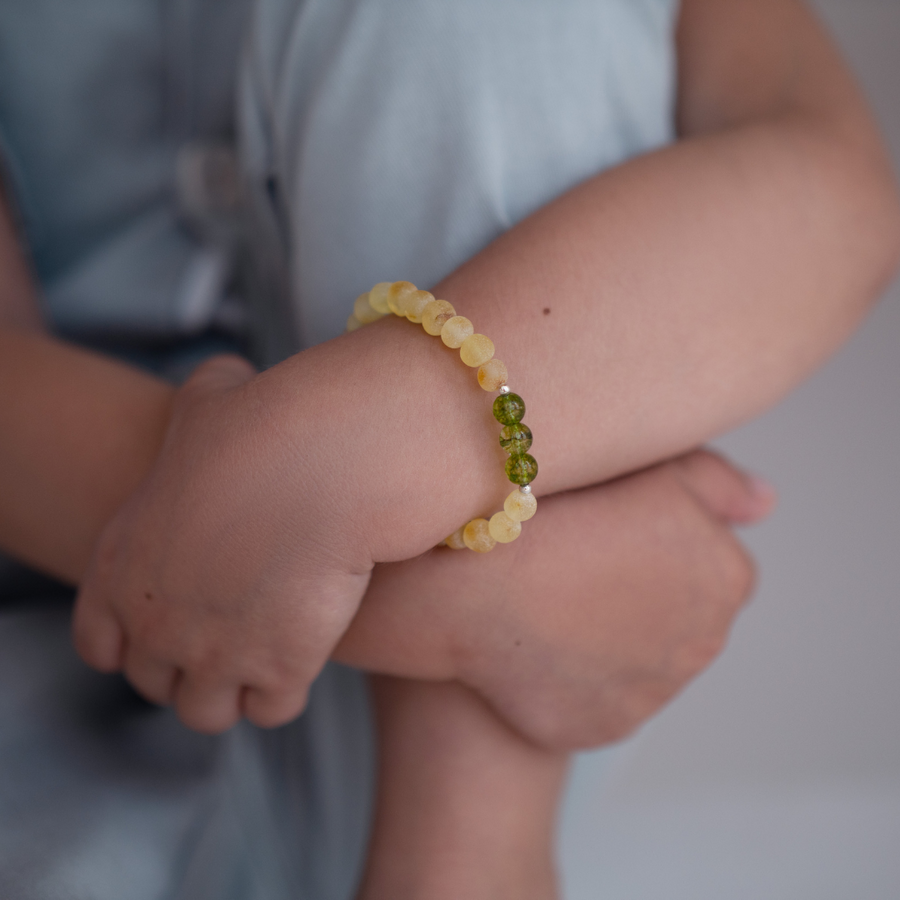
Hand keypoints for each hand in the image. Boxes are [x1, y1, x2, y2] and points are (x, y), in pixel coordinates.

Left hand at [73, 355, 372, 733]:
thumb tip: (225, 376)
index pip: (100, 644)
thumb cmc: (265, 426)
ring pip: (207, 712)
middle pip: (155, 682)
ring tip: (267, 652)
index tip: (173, 625)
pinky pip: (271, 709)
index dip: (134, 640)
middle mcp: (155, 622)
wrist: (320, 463)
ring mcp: (213, 654)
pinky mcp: (276, 669)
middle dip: (189, 666)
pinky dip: (285, 688)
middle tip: (231, 634)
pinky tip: (305, 648)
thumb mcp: (210, 401)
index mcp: (120, 566)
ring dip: (235, 688)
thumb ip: (198, 401)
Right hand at [335, 450, 771, 749]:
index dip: (657, 535)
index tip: (608, 526)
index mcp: (727, 575)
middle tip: (575, 561)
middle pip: (680, 607)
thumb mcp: (644, 466)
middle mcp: (706, 642)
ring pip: (641, 652)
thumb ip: (714, 480)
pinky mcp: (606, 726)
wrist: (466, 588)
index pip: (712, 554)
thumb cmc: (550, 512)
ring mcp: (655, 693)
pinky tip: (536, 641)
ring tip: (550, 601)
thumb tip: (767, 504)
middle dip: (640, 587)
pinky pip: (600, 693)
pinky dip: (577, 672)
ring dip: (610, 632)